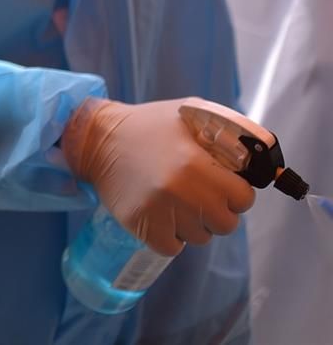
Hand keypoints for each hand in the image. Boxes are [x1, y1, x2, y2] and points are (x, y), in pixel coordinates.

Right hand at [62, 97, 256, 256]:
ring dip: (192, 224)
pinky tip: (161, 215)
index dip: (235, 192)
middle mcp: (181, 190)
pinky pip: (173, 248)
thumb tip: (265, 154)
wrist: (96, 139)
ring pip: (200, 237)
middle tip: (197, 194)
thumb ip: (232, 129)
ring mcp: (159, 211)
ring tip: (174, 201)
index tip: (220, 184)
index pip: (243, 199)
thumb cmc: (149, 125)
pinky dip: (170, 237)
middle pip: (226, 223)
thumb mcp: (191, 113)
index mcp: (197, 164)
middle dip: (217, 210)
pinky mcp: (141, 225)